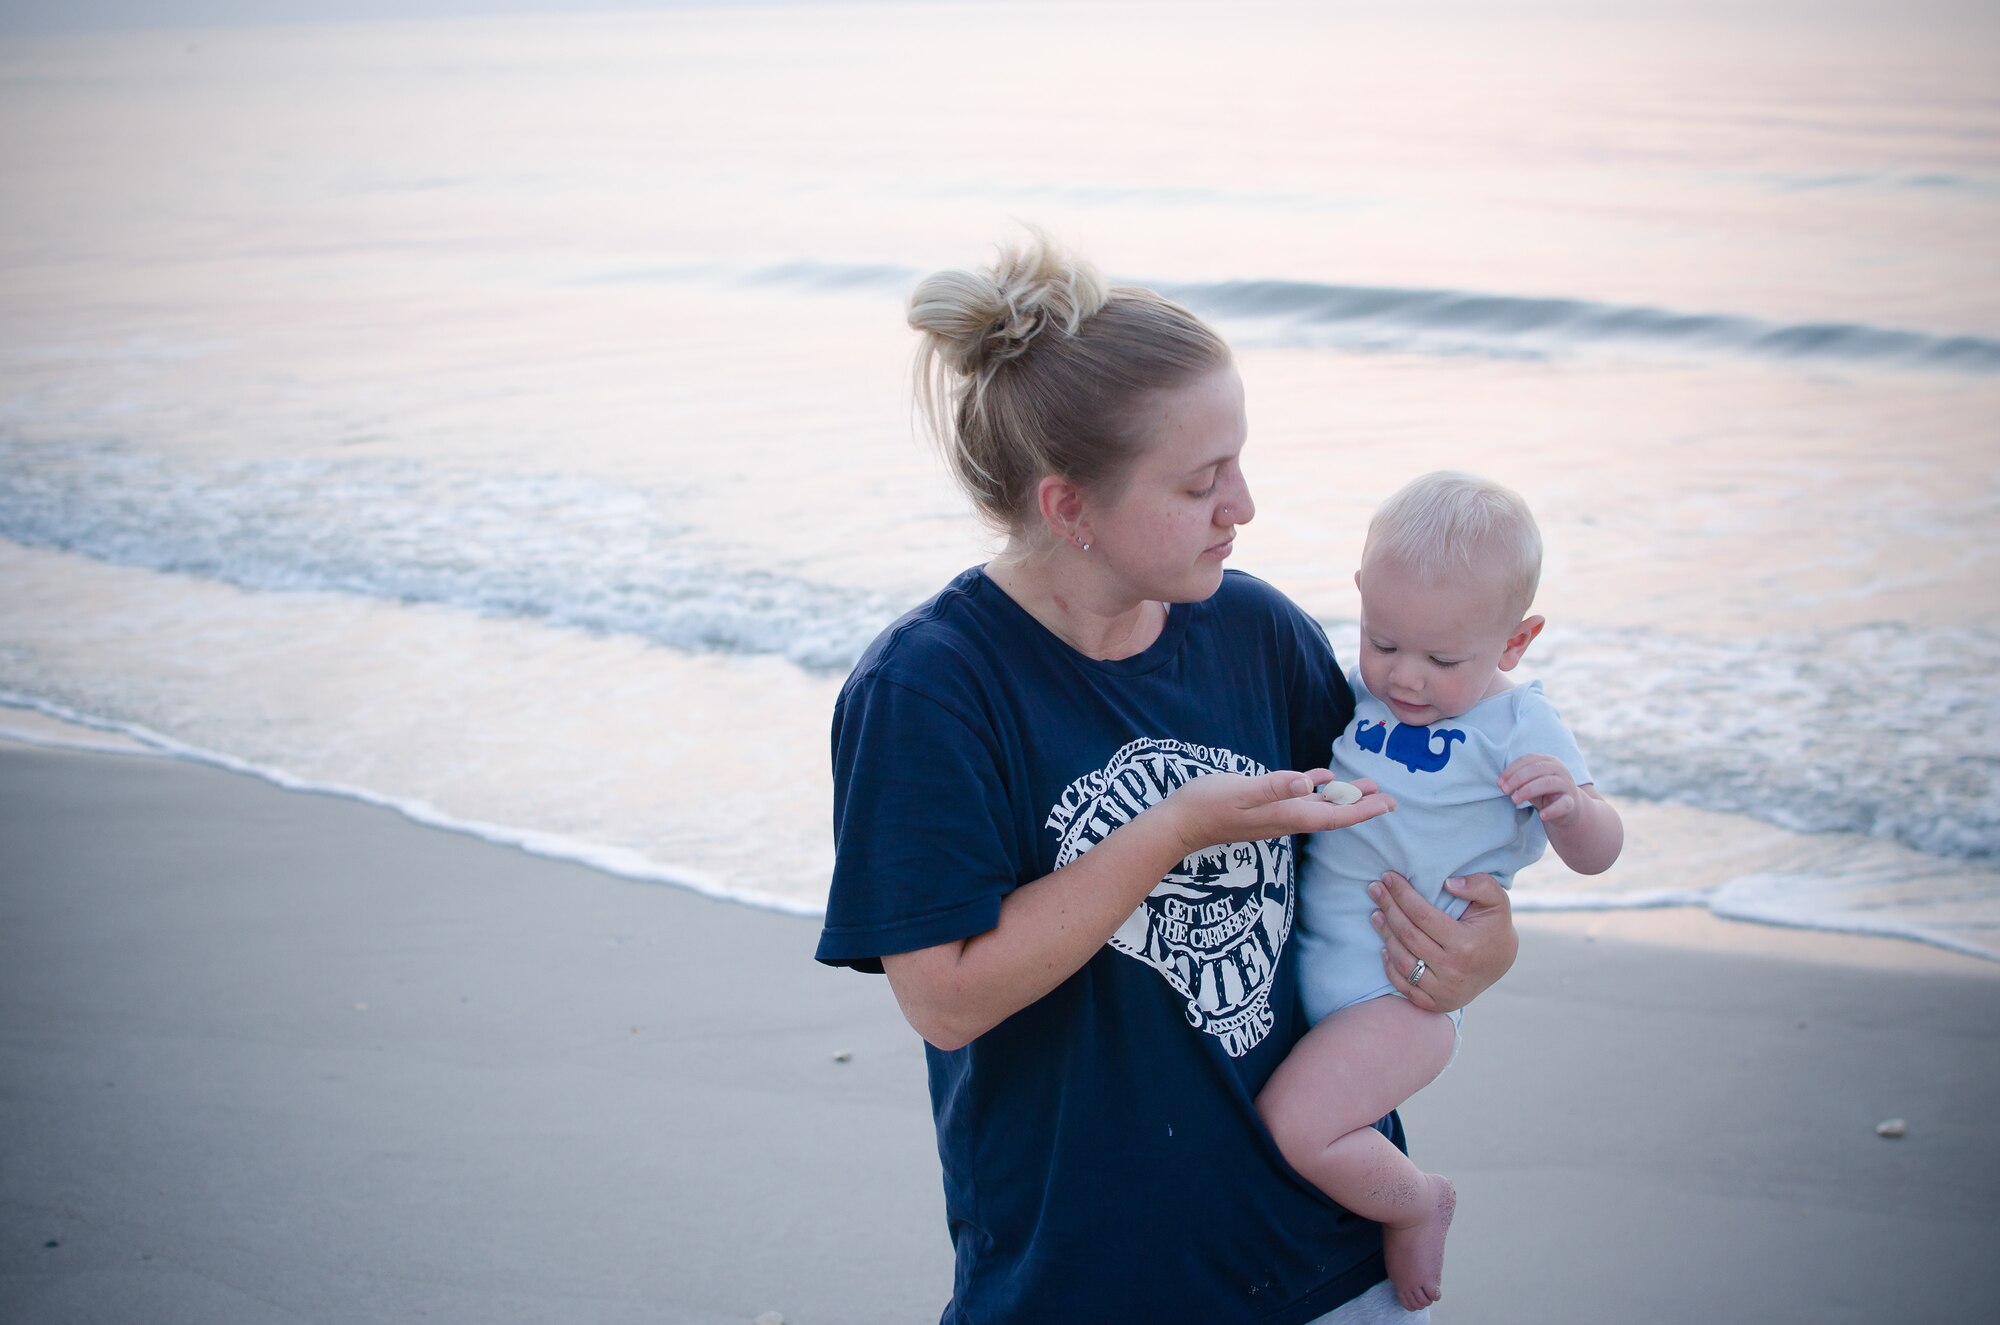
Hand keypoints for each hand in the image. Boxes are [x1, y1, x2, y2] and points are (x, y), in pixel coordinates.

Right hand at [1165, 769, 1392, 857]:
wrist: (1179, 824)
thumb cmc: (1206, 805)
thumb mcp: (1240, 791)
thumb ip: (1273, 787)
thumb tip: (1306, 783)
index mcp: (1286, 815)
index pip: (1334, 815)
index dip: (1363, 810)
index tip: (1389, 803)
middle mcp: (1285, 819)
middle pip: (1332, 814)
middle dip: (1362, 807)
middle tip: (1389, 798)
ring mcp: (1274, 815)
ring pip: (1319, 808)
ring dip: (1343, 799)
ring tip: (1366, 788)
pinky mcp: (1263, 809)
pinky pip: (1299, 800)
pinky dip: (1315, 790)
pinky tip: (1322, 780)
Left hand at [1370, 871, 1516, 1013]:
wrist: (1501, 964)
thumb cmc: (1494, 927)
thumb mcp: (1497, 900)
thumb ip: (1479, 885)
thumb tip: (1448, 883)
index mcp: (1465, 944)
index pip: (1422, 915)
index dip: (1402, 894)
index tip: (1388, 877)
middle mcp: (1453, 970)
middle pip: (1408, 935)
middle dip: (1388, 908)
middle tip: (1375, 889)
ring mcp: (1444, 991)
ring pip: (1402, 961)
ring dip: (1385, 935)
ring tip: (1376, 914)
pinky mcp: (1436, 1003)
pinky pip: (1405, 986)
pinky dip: (1391, 967)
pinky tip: (1385, 947)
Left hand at [1498, 753, 1580, 824]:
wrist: (1569, 809)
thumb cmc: (1545, 793)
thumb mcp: (1530, 784)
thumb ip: (1518, 781)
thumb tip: (1501, 783)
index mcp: (1548, 761)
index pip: (1528, 760)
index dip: (1511, 770)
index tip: (1499, 782)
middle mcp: (1560, 769)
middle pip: (1536, 769)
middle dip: (1517, 779)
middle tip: (1504, 791)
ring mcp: (1567, 785)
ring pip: (1548, 783)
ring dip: (1528, 790)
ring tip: (1515, 800)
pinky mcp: (1572, 802)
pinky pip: (1563, 804)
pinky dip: (1552, 810)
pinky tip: (1542, 816)